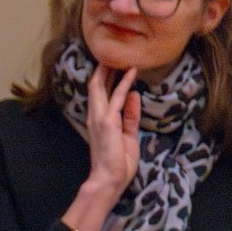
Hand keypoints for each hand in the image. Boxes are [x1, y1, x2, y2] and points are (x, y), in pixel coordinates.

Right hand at [63, 65, 138, 230]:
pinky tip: (132, 71)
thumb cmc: (118, 162)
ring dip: (110, 70)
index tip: (112, 64)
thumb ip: (131, 116)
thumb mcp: (129, 135)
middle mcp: (95, 116)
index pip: (100, 94)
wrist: (110, 179)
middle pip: (96, 86)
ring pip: (101, 87)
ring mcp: (100, 118)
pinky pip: (117, 98)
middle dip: (103, 69)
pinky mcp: (108, 121)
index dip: (105, 78)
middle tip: (111, 51)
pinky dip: (124, 83)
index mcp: (99, 120)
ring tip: (119, 54)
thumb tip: (135, 95)